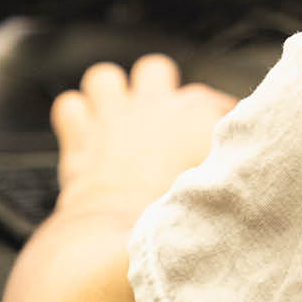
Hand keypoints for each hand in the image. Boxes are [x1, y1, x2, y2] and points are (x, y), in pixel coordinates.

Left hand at [51, 55, 236, 226]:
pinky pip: (70, 105)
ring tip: (113, 116)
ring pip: (104, 78)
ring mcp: (112, 115)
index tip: (217, 130)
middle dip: (154, 86)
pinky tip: (82, 132)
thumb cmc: (172, 214)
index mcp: (195, 115)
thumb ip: (226, 164)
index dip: (217, 116)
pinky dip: (75, 117)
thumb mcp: (216, 185)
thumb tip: (231, 162)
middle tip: (156, 112)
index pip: (214, 101)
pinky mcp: (80, 133)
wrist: (122, 231)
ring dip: (108, 95)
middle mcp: (153, 105)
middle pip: (156, 70)